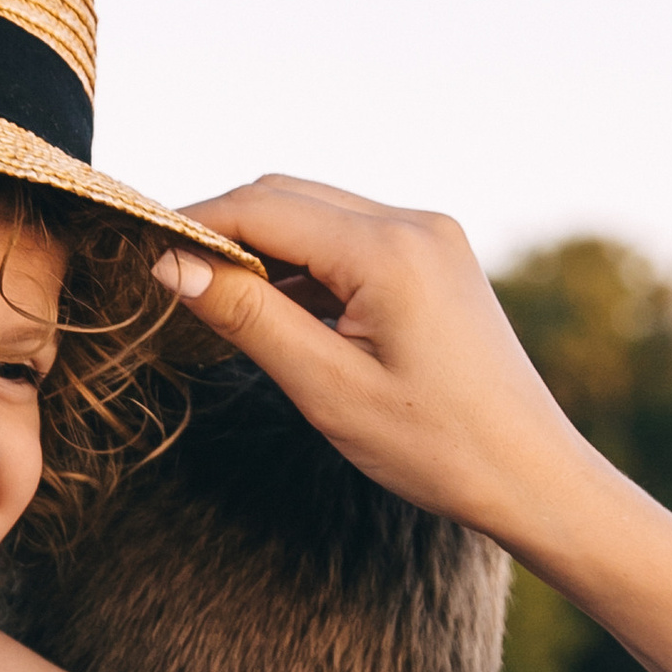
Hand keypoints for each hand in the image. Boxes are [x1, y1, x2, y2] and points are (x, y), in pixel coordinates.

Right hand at [152, 176, 599, 554]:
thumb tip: (171, 263)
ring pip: (317, 214)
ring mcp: (430, 237)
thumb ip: (247, 316)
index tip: (141, 254)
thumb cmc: (435, 446)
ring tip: (217, 302)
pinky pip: (350, 240)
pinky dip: (304, 264)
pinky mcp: (436, 258)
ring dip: (263, 247)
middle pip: (287, 196)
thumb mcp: (325, 388)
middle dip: (223, 228)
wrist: (530, 474)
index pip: (262, 207)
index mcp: (388, 250)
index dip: (193, 224)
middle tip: (168, 278)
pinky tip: (279, 311)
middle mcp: (414, 224)